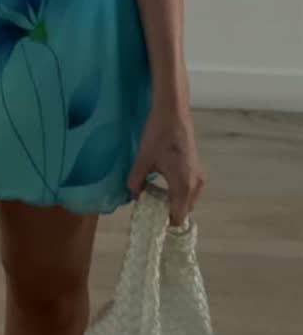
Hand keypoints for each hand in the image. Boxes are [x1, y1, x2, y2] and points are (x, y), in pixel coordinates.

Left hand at [128, 104, 206, 224]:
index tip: (150, 220)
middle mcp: (196, 185)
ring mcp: (200, 177)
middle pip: (184, 210)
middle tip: (150, 207)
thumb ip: (136, 182)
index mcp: (184, 186)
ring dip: (174, 202)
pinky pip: (190, 190)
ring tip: (155, 196)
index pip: (177, 217)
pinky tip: (164, 184)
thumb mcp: (143, 160)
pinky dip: (179, 192)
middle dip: (168, 212)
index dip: (164, 221)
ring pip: (188, 200)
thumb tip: (134, 196)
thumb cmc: (158, 136)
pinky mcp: (198, 169)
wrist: (173, 113)